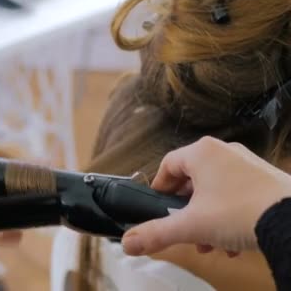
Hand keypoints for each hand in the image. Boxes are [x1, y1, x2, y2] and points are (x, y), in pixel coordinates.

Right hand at [121, 137, 290, 255]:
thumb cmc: (239, 213)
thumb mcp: (190, 226)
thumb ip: (156, 233)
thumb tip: (128, 242)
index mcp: (201, 152)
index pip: (168, 164)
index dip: (159, 188)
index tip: (157, 207)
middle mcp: (224, 151)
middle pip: (192, 180)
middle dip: (186, 211)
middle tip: (184, 229)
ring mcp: (247, 163)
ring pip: (215, 190)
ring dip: (207, 218)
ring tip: (209, 243)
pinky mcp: (266, 178)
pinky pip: (237, 194)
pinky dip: (229, 216)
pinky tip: (232, 242)